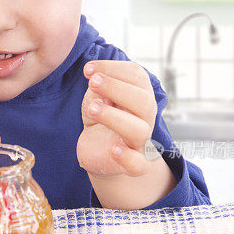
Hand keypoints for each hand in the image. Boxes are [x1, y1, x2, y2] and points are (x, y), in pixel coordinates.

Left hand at [77, 60, 157, 178]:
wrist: (100, 152)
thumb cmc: (101, 118)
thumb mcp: (96, 97)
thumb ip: (98, 87)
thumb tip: (96, 77)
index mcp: (139, 95)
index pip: (137, 76)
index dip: (114, 68)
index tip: (88, 69)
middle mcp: (144, 117)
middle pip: (143, 101)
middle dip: (116, 88)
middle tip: (92, 82)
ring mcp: (140, 141)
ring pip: (139, 130)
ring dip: (114, 116)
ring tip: (92, 109)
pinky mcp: (133, 164)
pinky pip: (139, 165)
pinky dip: (128, 157)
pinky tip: (114, 149)